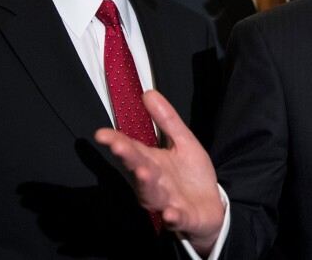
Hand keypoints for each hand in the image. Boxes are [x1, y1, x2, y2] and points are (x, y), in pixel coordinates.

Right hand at [95, 90, 223, 254]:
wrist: (210, 206)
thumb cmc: (192, 175)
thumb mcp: (183, 141)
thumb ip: (166, 120)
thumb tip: (148, 93)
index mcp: (152, 162)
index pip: (132, 149)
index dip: (117, 141)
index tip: (101, 133)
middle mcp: (154, 182)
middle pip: (139, 168)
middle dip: (129, 157)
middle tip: (119, 146)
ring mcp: (166, 201)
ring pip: (152, 194)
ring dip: (147, 184)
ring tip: (143, 172)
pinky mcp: (182, 217)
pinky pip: (176, 218)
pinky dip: (172, 216)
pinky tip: (169, 212)